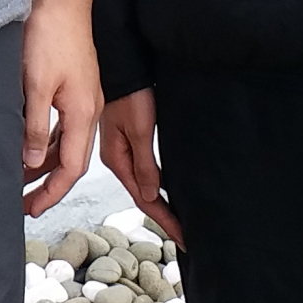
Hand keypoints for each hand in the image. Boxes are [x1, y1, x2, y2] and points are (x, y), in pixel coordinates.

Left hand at [21, 0, 101, 216]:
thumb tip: (30, 161)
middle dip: (48, 184)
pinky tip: (29, 142)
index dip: (52, 192)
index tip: (33, 208)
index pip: (71, 168)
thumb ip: (34, 125)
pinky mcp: (76, 87)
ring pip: (66, 142)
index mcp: (83, 114)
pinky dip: (47, 139)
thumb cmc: (51, 35)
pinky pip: (64, 124)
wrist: (63, 0)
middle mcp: (89, 110)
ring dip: (45, 162)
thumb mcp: (36, 85)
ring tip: (20, 176)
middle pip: (71, 160)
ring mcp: (84, 99)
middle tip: (24, 201)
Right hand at [98, 88, 179, 242]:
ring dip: (160, 204)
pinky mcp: (129, 138)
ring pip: (144, 184)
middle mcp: (118, 157)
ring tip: (178, 221)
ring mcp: (122, 149)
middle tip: (185, 237)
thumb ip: (144, 164)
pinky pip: (144, 170)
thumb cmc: (129, 91)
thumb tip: (149, 195)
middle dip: (164, 218)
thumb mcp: (139, 129)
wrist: (121, 64)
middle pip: (143, 196)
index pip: (144, 200)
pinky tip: (165, 190)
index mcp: (117, 159)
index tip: (183, 238)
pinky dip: (156, 185)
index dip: (165, 221)